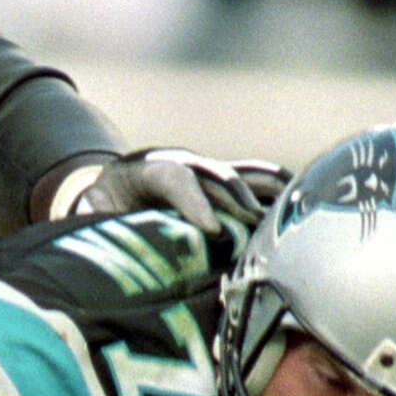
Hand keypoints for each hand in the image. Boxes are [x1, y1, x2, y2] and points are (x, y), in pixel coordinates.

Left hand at [53, 148, 288, 243]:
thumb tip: (99, 221)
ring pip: (242, 175)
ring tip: (292, 211)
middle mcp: (183, 165)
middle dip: (236, 197)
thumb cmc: (104, 204)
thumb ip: (98, 216)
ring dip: (266, 193)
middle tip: (255, 223)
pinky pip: (256, 183)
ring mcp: (207, 172)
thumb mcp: (94, 208)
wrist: (116, 185)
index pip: (175, 177)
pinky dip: (278, 194)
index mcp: (148, 170)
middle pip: (216, 175)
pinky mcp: (224, 185)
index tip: (211, 230)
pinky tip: (301, 208)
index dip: (195, 201)